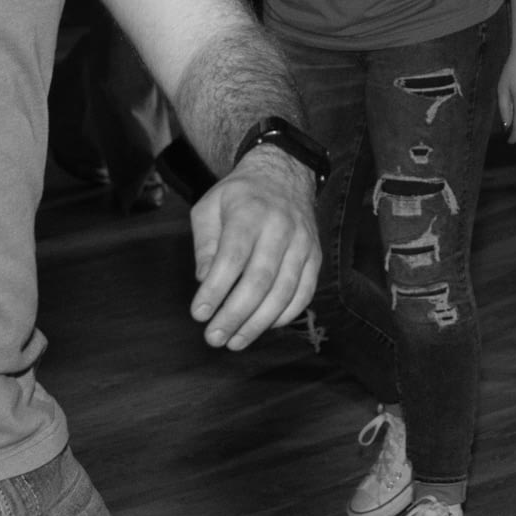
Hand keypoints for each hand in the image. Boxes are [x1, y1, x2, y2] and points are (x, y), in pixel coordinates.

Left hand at [188, 147, 321, 350]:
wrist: (285, 174)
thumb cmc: (239, 196)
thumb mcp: (209, 207)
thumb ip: (204, 244)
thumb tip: (204, 280)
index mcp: (250, 213)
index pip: (233, 257)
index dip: (216, 289)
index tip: (199, 314)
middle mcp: (281, 228)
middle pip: (260, 279)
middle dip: (235, 314)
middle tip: (214, 337)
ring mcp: (303, 243)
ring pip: (284, 290)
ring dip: (258, 322)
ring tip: (235, 341)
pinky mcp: (316, 256)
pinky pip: (305, 291)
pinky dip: (285, 314)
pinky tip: (264, 327)